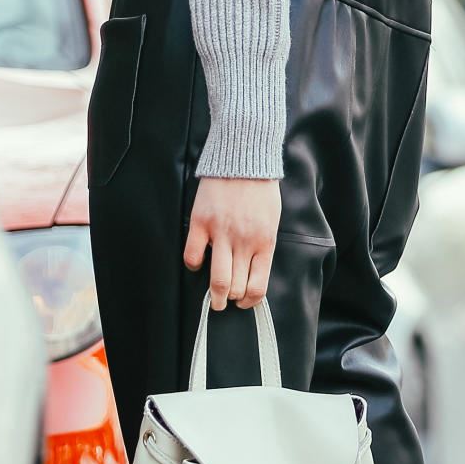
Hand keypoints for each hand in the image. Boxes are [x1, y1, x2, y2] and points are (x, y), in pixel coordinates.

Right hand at [183, 176, 281, 310]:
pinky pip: (193, 255)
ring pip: (217, 279)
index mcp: (265, 243)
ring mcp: (222, 233)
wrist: (244, 160)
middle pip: (236, 287)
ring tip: (212, 298)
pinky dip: (193, 265)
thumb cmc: (261, 191)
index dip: (250, 301)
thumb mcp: (271, 221)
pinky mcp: (201, 223)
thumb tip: (253, 271)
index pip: (258, 286)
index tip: (244, 303)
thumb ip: (263, 246)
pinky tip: (197, 262)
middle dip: (230, 300)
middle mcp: (244, 242)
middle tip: (224, 301)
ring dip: (214, 295)